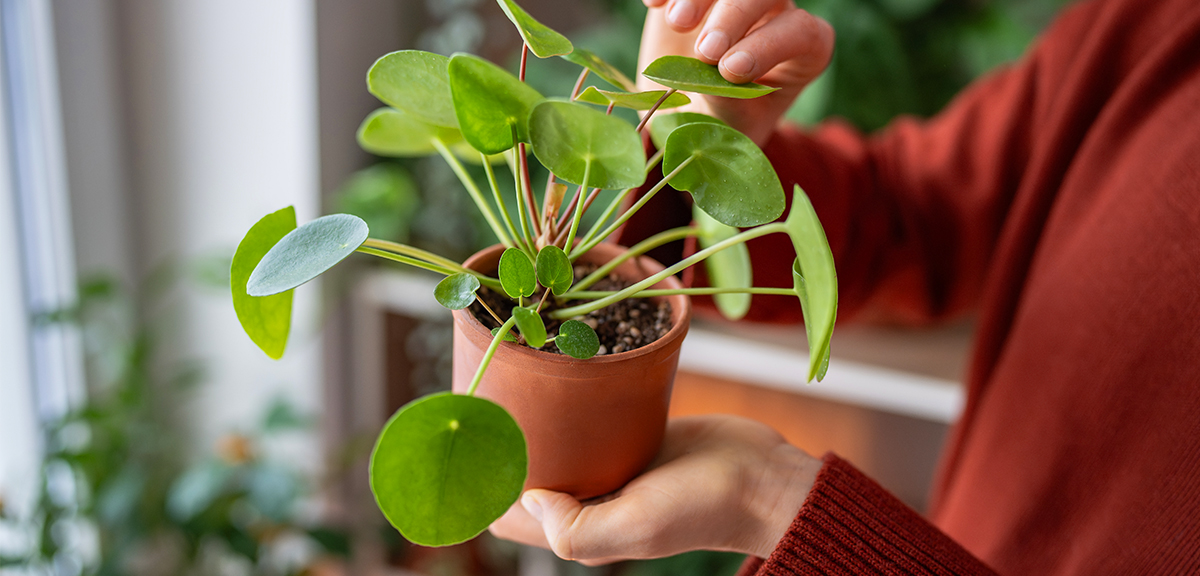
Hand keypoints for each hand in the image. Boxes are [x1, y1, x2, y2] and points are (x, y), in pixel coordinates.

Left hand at [488, 415, 822, 563]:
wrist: (763, 478)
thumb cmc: (702, 508)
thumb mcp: (635, 528)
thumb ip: (575, 528)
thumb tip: (528, 499)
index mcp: (581, 528)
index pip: (511, 516)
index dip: (483, 489)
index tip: (463, 448)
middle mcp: (590, 497)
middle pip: (527, 474)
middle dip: (500, 449)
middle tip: (477, 403)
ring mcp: (611, 463)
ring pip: (556, 443)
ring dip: (531, 422)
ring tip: (506, 383)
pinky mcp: (633, 433)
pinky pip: (591, 420)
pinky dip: (570, 406)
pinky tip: (556, 377)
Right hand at [637, 0, 834, 145]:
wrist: (688, 115)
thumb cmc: (724, 125)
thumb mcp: (732, 128)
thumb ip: (732, 102)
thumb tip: (717, 77)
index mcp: (804, 50)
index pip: (800, 32)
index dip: (768, 45)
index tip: (729, 70)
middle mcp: (777, 15)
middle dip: (734, 16)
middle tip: (703, 51)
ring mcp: (739, 0)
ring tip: (676, 23)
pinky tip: (653, 5)